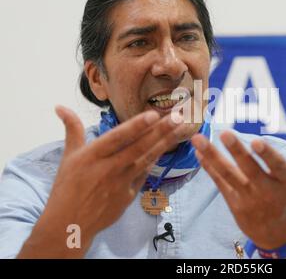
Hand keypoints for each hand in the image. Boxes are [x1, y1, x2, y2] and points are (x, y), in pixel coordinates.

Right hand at [19, 106, 181, 257]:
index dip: (136, 126)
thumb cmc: (67, 187)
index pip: (118, 137)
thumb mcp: (68, 157)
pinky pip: (144, 174)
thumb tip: (60, 107)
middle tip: (178, 117)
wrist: (70, 224)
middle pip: (138, 147)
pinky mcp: (129, 196)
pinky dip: (154, 161)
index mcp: (92, 156)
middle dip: (160, 131)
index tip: (154, 114)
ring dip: (164, 143)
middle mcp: (109, 168)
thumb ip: (72, 130)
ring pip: (146, 159)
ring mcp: (121, 183)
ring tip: (179, 130)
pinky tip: (165, 149)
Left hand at [191, 127, 285, 250]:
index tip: (256, 141)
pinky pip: (220, 183)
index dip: (267, 154)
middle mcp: (267, 192)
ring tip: (198, 139)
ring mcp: (248, 199)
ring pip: (229, 175)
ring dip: (213, 156)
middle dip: (238, 151)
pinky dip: (209, 168)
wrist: (281, 238)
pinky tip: (199, 152)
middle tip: (225, 133)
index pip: (277, 167)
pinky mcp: (234, 204)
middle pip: (250, 170)